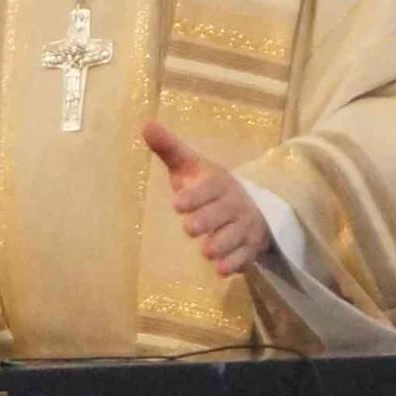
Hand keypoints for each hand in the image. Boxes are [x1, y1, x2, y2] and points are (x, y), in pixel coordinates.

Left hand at [145, 120, 270, 277]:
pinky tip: (222, 270)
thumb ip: (169, 148)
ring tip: (206, 252)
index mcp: (219, 183)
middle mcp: (234, 204)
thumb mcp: (191, 166)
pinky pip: (246, 256)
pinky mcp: (249, 247)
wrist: (249, 206)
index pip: (210, 187)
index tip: (177, 204)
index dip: (196, 195)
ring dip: (223, 244)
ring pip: (237, 236)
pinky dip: (236, 263)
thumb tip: (145, 124)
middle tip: (189, 228)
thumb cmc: (208, 187)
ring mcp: (244, 226)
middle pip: (224, 212)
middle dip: (208, 220)